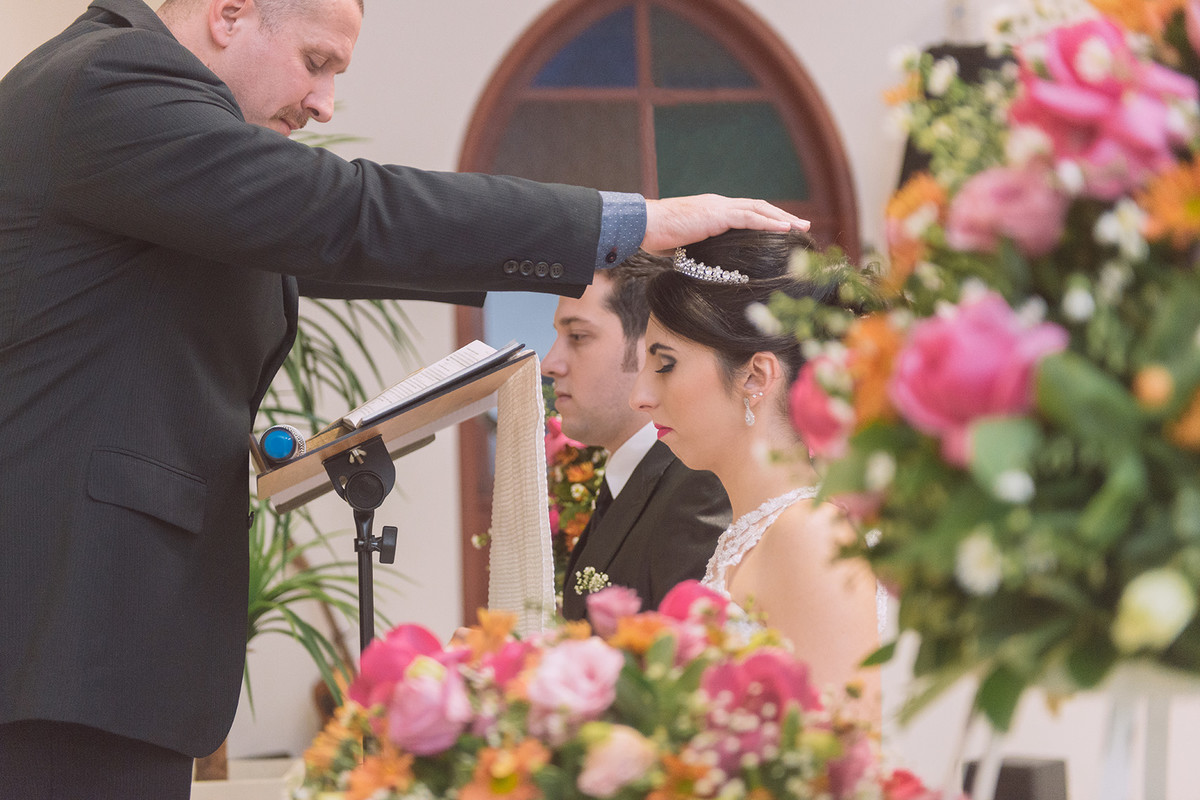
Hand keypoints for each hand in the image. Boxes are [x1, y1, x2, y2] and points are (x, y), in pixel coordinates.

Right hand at [642, 194, 809, 251]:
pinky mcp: (717, 215)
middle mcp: (720, 205)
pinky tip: (785, 229)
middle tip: (803, 226)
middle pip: (759, 208)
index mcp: (714, 211)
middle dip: (783, 216)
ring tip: (802, 227)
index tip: (784, 229)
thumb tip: (706, 266)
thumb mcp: (685, 244)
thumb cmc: (658, 237)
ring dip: (783, 218)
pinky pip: (749, 217)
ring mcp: (719, 208)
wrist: (644, 225)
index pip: (747, 212)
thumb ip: (701, 249)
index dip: (767, 219)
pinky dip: (769, 223)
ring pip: (759, 209)